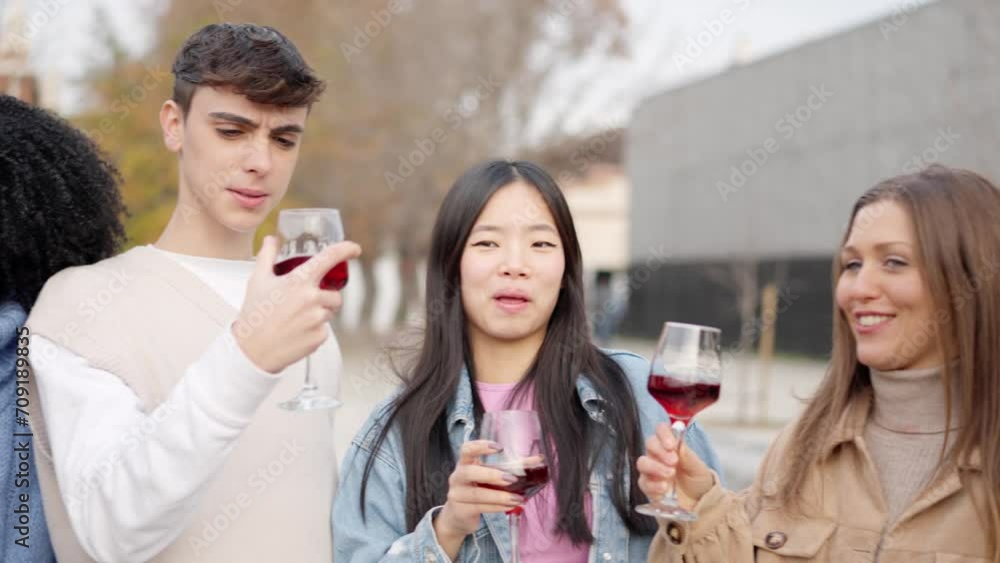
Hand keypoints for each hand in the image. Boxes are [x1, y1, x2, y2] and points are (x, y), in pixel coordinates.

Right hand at [232, 236, 361, 372]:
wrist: (252, 351)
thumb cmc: (255, 315)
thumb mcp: (258, 280)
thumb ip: (267, 256)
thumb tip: (271, 239)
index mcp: (298, 281)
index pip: (329, 258)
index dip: (345, 250)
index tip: (355, 249)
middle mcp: (311, 299)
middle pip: (334, 294)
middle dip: (323, 297)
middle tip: (301, 304)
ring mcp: (317, 319)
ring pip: (330, 312)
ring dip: (319, 313)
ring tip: (296, 319)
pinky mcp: (320, 337)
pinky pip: (325, 329)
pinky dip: (315, 330)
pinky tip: (297, 331)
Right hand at [433, 440, 524, 543]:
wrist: (458, 516)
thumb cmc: (477, 490)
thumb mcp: (489, 476)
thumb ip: (510, 468)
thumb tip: (538, 460)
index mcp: (464, 463)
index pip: (466, 449)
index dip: (480, 446)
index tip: (499, 448)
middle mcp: (457, 477)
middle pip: (469, 472)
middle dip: (491, 474)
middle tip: (512, 479)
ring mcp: (457, 495)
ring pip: (477, 494)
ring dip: (499, 496)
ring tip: (518, 498)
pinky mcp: (461, 510)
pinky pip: (480, 508)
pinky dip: (497, 507)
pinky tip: (511, 506)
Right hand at [637, 422, 714, 509]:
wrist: (699, 503)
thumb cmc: (698, 481)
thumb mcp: (698, 468)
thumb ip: (688, 456)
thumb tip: (679, 444)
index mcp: (671, 445)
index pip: (661, 430)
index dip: (663, 434)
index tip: (671, 444)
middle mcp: (658, 455)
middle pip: (650, 443)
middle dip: (660, 451)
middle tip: (673, 461)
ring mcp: (651, 471)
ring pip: (642, 462)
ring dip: (655, 467)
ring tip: (670, 474)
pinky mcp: (648, 486)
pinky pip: (643, 482)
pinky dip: (653, 485)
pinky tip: (664, 489)